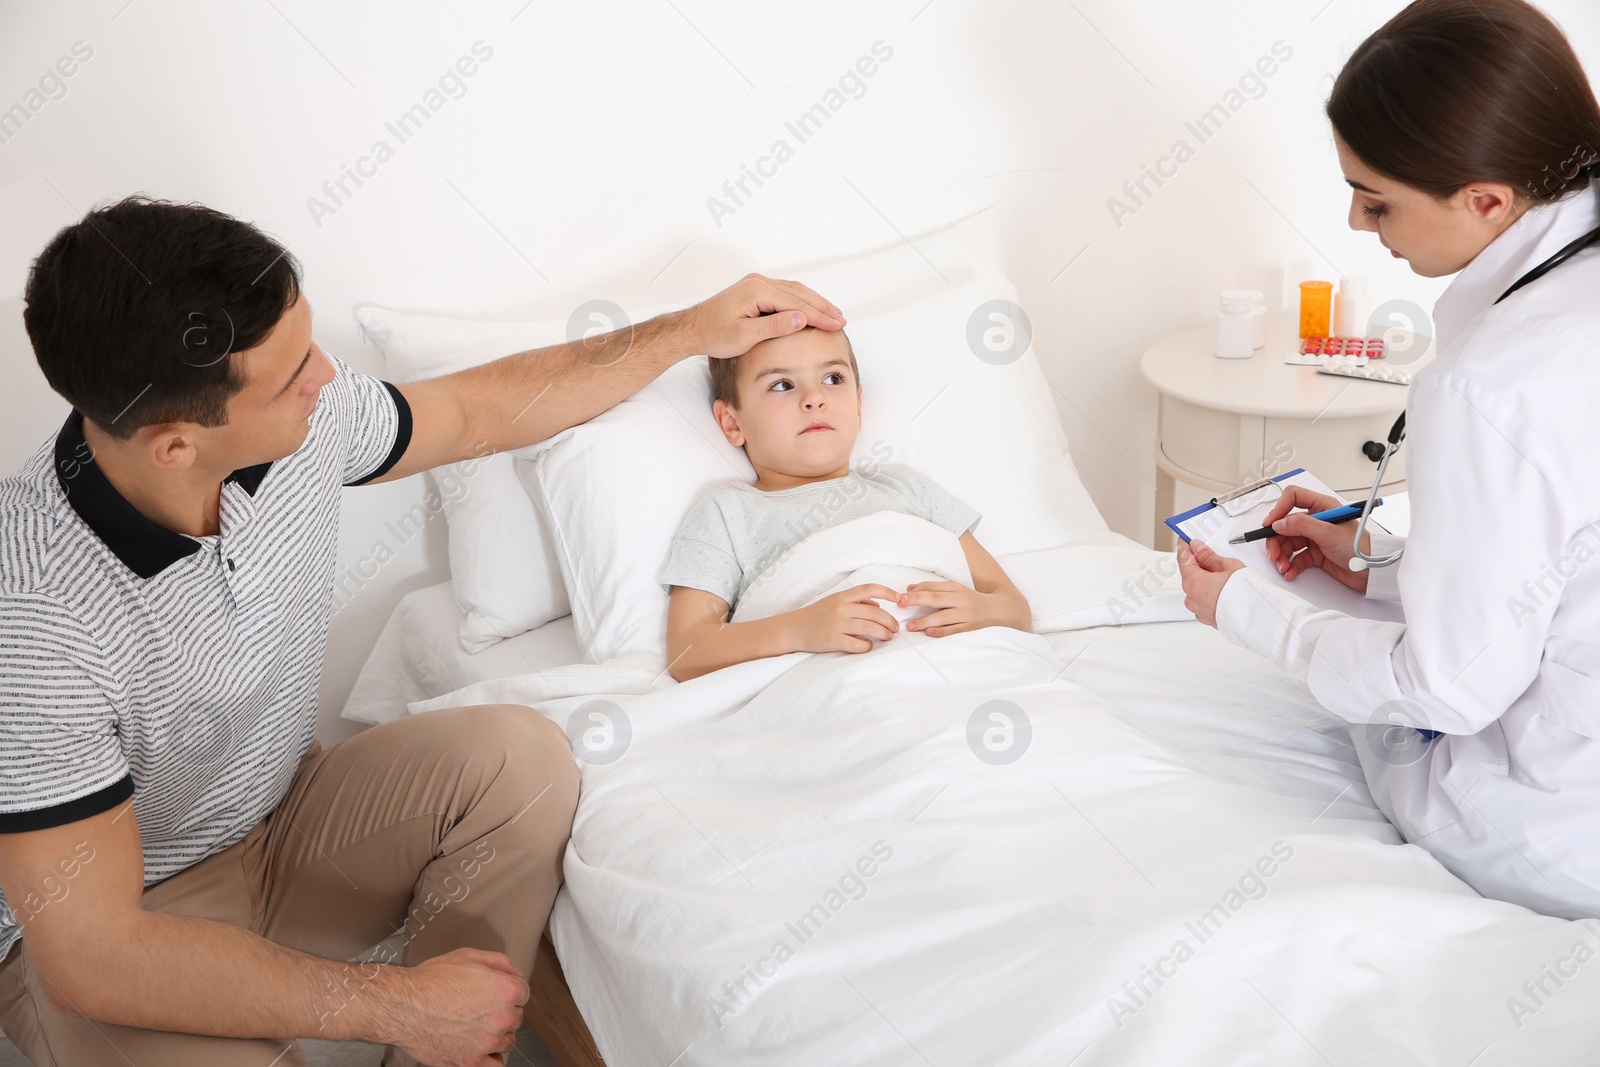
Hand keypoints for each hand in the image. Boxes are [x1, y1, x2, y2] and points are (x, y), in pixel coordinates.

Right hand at [389, 948, 528, 1066]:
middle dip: (502, 1012)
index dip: (508, 991)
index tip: (496, 994)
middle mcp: (501, 1017)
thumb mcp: (467, 956)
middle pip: (516, 1017)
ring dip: (496, 1035)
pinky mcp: (472, 1062)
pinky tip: (480, 1049)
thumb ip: (499, 963)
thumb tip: (514, 973)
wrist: (404, 1007)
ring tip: (475, 1027)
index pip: (523, 993)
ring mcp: (488, 1042)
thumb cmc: (430, 982)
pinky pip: (496, 1065)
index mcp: (504, 990)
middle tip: (479, 1008)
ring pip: (507, 1040)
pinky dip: (491, 1058)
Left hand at [687, 274, 844, 358]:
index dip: (820, 316)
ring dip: (814, 302)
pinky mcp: (754, 289)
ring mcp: (756, 283)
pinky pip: (784, 292)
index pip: (797, 304)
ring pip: (794, 290)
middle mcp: (758, 282)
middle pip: (799, 293)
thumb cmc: (714, 335)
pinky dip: (801, 300)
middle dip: (822, 307)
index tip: (838, 325)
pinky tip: (810, 308)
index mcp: (757, 291)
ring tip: (833, 314)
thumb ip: (774, 326)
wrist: (692, 329)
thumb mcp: (745, 336)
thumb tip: (802, 318)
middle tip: (842, 320)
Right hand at [788, 584, 900, 652]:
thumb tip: (877, 604)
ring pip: (870, 627)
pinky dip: (867, 646)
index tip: (899, 598)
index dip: (887, 592)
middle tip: (895, 628)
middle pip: (875, 612)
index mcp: (842, 596)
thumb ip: (855, 601)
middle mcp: (840, 607)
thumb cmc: (816, 615)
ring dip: (883, 633)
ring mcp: (836, 624)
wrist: (793, 629)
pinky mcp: (833, 640)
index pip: (869, 589)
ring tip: (887, 637)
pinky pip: (858, 644)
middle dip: (890, 621)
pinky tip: (868, 645)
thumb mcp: (834, 602)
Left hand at [897, 581, 1012, 637]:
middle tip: (901, 602)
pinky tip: (929, 633)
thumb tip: (910, 588)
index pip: (934, 587)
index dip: (916, 590)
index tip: (900, 595)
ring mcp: (967, 615)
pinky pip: (954, 631)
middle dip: (917, 600)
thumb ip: (934, 589)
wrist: (1002, 611)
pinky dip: (941, 632)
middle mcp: (962, 600)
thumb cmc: (973, 601)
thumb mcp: (956, 591)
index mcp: (957, 588)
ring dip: (925, 621)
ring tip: (910, 626)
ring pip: (943, 616)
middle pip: (936, 598)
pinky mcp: (971, 628)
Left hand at [1176, 539, 1245, 627]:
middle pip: (1190, 575)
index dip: (1185, 546)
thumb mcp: (1228, 566)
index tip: (1186, 540)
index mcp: (1192, 583)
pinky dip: (1211, 594)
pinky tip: (1225, 590)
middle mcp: (1191, 599)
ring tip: (1226, 577)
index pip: (1182, 558)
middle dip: (1200, 564)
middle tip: (1213, 556)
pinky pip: (1205, 602)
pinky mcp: (1208, 619)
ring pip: (1198, 590)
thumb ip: (1209, 556)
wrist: (1258, 617)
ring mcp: (1199, 611)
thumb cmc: (1245, 594)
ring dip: (1206, 581)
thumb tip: (1198, 549)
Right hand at [1259, 485, 1369, 592]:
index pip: (1293, 498)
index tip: (1270, 524)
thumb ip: (1301, 525)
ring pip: (1288, 543)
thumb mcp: (1328, 532)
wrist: (1372, 571)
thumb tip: (1278, 522)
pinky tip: (1291, 572)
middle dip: (1276, 540)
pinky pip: (1295, 558)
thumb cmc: (1360, 547)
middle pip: (1285, 525)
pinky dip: (1290, 565)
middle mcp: (1316, 520)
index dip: (1279, 509)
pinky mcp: (1315, 554)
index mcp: (1322, 507)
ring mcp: (1314, 538)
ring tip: (1283, 566)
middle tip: (1274, 553)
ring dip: (1282, 555)